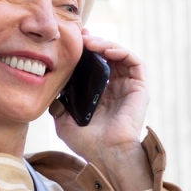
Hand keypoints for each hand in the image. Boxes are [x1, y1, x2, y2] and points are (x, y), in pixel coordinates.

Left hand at [54, 35, 152, 190]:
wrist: (106, 155)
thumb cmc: (87, 143)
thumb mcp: (63, 120)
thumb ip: (57, 103)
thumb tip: (50, 88)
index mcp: (99, 94)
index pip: (93, 65)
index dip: (84, 51)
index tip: (71, 41)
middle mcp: (115, 88)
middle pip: (107, 56)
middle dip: (94, 43)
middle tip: (79, 36)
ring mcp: (128, 87)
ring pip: (120, 55)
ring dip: (106, 44)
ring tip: (90, 42)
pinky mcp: (140, 88)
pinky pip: (134, 62)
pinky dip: (121, 51)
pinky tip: (106, 50)